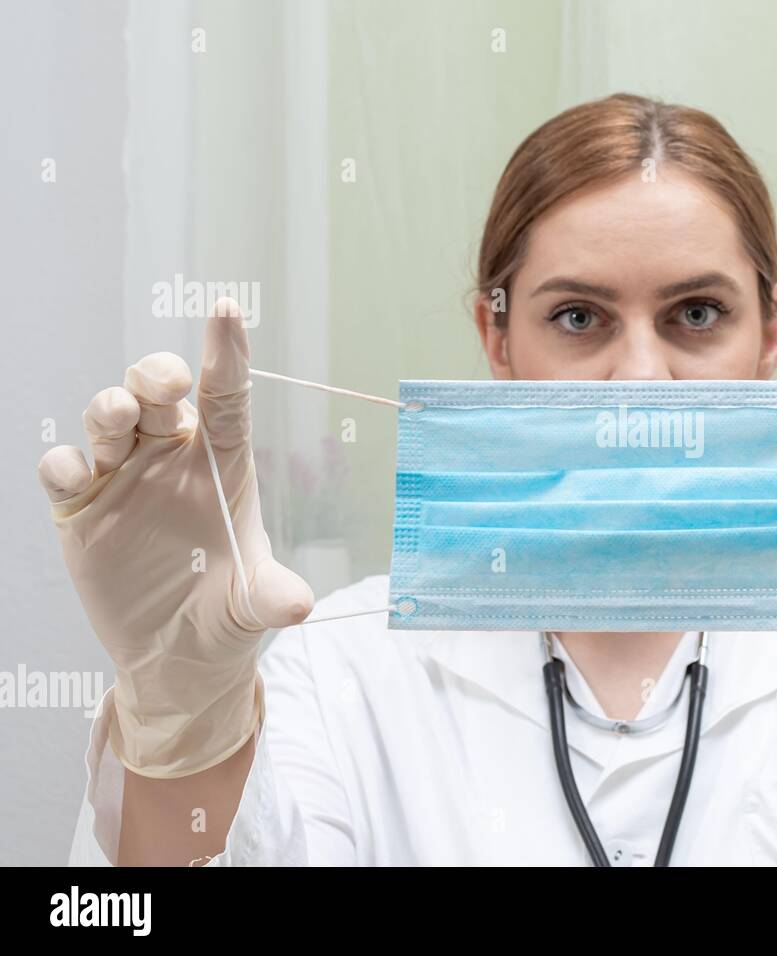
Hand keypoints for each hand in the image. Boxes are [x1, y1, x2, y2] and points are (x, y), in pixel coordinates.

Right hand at [38, 298, 312, 777]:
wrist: (179, 654)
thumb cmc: (227, 610)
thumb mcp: (253, 605)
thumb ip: (271, 596)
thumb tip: (298, 605)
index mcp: (223, 463)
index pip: (227, 396)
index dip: (226, 353)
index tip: (227, 310)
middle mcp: (171, 458)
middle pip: (158, 393)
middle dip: (155, 375)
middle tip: (164, 385)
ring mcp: (123, 478)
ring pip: (107, 418)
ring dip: (109, 410)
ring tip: (118, 420)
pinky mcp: (81, 509)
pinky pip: (64, 469)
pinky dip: (64, 463)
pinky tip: (77, 474)